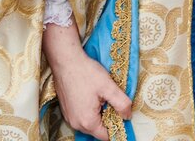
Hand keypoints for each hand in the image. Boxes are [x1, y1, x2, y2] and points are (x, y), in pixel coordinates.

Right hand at [43, 23, 131, 139]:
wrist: (66, 62)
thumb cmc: (87, 73)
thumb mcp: (109, 87)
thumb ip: (121, 103)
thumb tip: (128, 116)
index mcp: (87, 122)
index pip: (106, 136)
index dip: (117, 126)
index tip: (123, 114)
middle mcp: (76, 124)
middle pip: (97, 130)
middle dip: (108, 119)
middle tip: (114, 101)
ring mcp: (70, 117)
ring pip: (90, 123)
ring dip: (99, 114)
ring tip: (104, 96)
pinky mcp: (67, 110)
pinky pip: (82, 116)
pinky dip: (90, 110)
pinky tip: (94, 95)